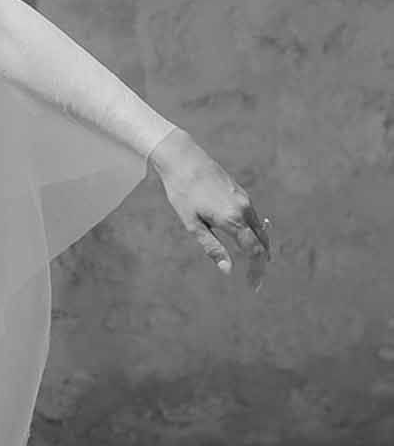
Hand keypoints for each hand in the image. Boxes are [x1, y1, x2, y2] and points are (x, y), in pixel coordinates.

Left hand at [148, 128, 271, 290]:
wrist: (184, 159)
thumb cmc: (182, 193)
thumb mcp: (192, 225)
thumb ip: (212, 248)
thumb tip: (228, 270)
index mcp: (233, 220)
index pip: (254, 252)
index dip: (257, 271)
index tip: (254, 286)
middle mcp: (244, 209)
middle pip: (262, 242)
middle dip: (261, 263)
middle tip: (255, 280)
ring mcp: (244, 200)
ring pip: (260, 229)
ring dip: (261, 248)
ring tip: (258, 265)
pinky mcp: (241, 193)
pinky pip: (254, 218)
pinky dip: (255, 233)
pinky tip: (249, 240)